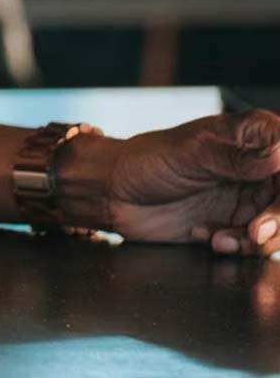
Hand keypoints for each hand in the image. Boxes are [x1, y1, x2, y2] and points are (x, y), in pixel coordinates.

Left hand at [108, 110, 279, 256]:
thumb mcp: (189, 155)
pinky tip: (204, 236)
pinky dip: (237, 246)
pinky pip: (258, 242)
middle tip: (254, 232)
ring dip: (255, 240)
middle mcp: (258, 164)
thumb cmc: (145, 160)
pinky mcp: (238, 221)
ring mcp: (250, 194)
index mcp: (252, 134)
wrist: (116, 193)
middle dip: (278, 221)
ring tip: (217, 238)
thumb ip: (235, 158)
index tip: (276, 205)